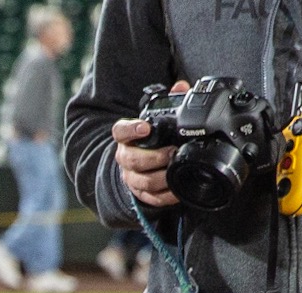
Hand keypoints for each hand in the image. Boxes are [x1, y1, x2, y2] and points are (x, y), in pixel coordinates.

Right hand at [110, 80, 187, 207]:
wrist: (139, 166)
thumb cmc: (150, 140)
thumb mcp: (156, 119)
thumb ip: (168, 101)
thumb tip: (181, 86)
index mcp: (126, 138)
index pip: (120, 131)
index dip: (131, 129)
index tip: (144, 127)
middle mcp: (125, 158)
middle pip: (133, 160)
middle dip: (154, 157)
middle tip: (172, 151)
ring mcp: (131, 177)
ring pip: (142, 181)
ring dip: (161, 177)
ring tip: (176, 170)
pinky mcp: (140, 194)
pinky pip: (152, 198)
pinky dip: (166, 196)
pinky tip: (178, 191)